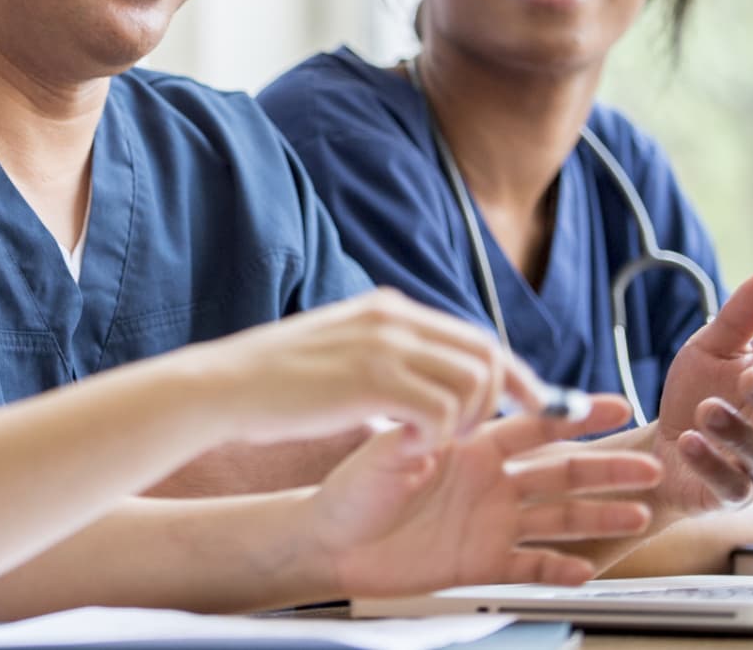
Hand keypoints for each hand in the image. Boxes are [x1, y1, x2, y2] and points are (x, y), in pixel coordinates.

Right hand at [208, 289, 553, 451]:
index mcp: (387, 308)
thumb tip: (426, 377)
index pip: (473, 334)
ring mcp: (384, 346)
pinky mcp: (373, 380)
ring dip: (467, 420)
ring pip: (473, 382)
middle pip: (486, 352)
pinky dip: (437, 436)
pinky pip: (440, 411)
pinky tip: (411, 446)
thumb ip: (385, 353)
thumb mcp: (339, 347)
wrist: (225, 386)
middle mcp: (393, 318)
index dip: (510, 372)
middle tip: (490, 432)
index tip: (527, 402)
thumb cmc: (276, 380)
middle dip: (507, 396)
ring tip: (438, 442)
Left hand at [313, 396, 660, 595]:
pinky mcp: (482, 562)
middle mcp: (490, 482)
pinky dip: (558, 569)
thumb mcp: (383, 456)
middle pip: (560, 472)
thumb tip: (437, 421)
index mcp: (472, 446)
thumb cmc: (352, 491)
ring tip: (637, 515)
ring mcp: (491, 522)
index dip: (574, 415)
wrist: (333, 541)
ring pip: (557, 518)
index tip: (616, 407)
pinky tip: (586, 570)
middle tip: (649, 467)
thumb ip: (417, 439)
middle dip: (606, 469)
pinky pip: (530, 566)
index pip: (533, 425)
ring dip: (598, 517)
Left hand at [653, 271, 752, 516]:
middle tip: (750, 377)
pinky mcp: (733, 494)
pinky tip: (689, 442)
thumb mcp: (710, 350)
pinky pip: (733, 486)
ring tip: (707, 409)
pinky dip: (712, 465)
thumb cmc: (698, 391)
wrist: (660, 443)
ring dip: (740, 433)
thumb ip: (739, 320)